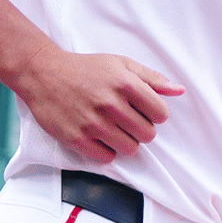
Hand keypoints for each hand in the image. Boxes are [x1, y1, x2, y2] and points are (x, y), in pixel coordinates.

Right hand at [11, 45, 184, 164]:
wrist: (42, 74)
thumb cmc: (85, 69)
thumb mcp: (121, 64)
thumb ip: (152, 79)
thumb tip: (179, 91)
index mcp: (125, 83)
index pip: (161, 114)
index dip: (156, 114)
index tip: (145, 111)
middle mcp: (110, 104)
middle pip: (148, 134)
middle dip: (142, 129)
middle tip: (128, 121)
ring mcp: (92, 122)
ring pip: (130, 149)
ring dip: (127, 142)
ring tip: (115, 130)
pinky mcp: (76, 138)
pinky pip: (107, 157)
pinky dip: (107, 151)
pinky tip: (100, 138)